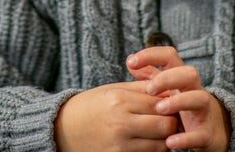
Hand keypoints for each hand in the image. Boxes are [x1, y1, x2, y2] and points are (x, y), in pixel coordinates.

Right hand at [54, 80, 178, 151]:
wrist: (63, 129)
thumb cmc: (91, 106)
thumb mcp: (112, 90)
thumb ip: (141, 89)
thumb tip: (169, 89)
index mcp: (120, 100)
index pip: (160, 102)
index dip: (170, 103)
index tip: (170, 104)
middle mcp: (121, 123)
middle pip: (165, 125)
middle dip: (172, 122)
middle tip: (169, 119)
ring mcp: (120, 145)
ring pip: (161, 145)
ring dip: (164, 139)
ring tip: (157, 131)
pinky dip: (152, 150)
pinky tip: (146, 142)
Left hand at [127, 46, 230, 151]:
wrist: (214, 131)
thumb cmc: (184, 106)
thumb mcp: (168, 89)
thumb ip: (150, 74)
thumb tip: (130, 60)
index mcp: (182, 79)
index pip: (170, 57)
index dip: (151, 54)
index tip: (131, 62)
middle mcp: (194, 91)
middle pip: (189, 73)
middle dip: (169, 77)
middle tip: (149, 89)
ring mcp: (203, 112)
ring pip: (199, 98)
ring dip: (179, 102)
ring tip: (159, 109)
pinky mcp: (207, 134)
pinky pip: (199, 135)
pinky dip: (185, 139)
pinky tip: (169, 141)